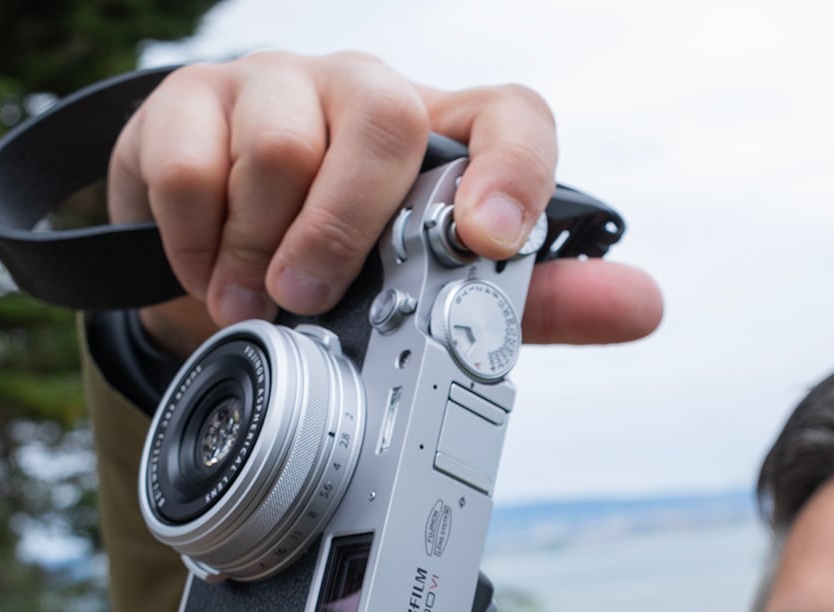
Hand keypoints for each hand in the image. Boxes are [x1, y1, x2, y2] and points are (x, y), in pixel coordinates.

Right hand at [108, 51, 661, 355]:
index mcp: (446, 139)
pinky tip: (204, 272)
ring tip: (251, 304)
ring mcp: (280, 86)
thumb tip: (643, 305)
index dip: (513, 171)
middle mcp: (371, 95)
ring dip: (260, 248)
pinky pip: (191, 162)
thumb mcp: (438, 296)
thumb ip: (536, 302)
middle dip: (346, 229)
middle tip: (313, 301)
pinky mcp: (192, 99)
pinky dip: (195, 240)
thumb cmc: (350, 270)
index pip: (511, 117)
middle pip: (386, 121)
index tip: (491, 240)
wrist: (227, 265)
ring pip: (282, 144)